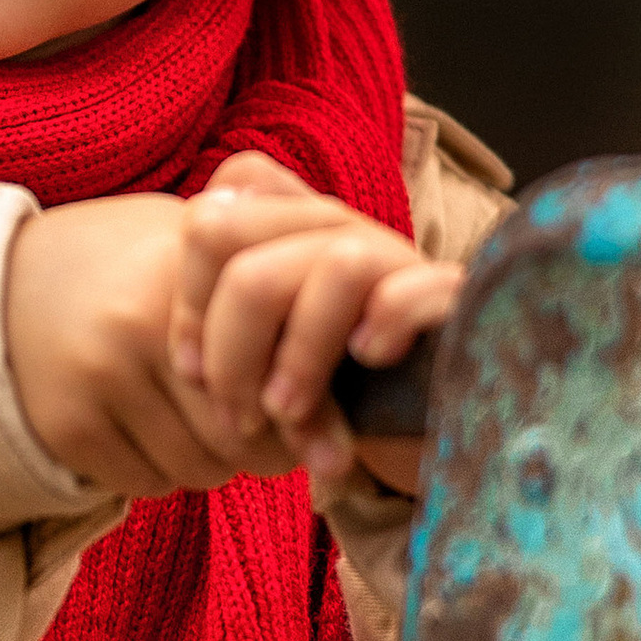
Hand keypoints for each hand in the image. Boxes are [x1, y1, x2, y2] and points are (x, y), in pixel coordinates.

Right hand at [5, 194, 306, 496]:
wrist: (10, 281)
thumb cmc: (137, 268)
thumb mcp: (202, 253)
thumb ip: (276, 294)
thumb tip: (367, 378)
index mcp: (191, 271)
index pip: (282, 370)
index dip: (315, 415)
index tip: (335, 444)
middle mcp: (142, 323)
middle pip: (247, 435)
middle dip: (272, 447)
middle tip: (270, 431)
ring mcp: (98, 376)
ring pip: (203, 468)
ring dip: (219, 462)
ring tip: (209, 424)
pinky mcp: (67, 425)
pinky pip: (150, 484)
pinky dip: (164, 471)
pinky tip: (156, 431)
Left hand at [169, 152, 461, 490]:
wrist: (430, 420)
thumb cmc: (335, 396)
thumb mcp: (267, 375)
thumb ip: (227, 354)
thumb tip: (188, 366)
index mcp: (285, 230)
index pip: (210, 221)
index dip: (189, 304)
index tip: (193, 375)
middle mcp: (333, 226)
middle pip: (240, 237)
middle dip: (226, 344)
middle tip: (239, 416)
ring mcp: (393, 253)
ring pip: (329, 264)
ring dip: (298, 356)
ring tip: (290, 414)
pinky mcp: (452, 295)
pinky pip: (404, 291)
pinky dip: (381, 329)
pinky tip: (371, 363)